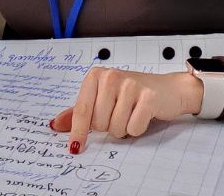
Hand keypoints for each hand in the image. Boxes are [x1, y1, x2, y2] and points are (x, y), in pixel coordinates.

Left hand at [50, 68, 203, 153]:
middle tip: (119, 113)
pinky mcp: (148, 97)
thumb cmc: (132, 94)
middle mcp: (111, 76)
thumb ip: (78, 112)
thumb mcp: (102, 98)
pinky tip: (143, 115)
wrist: (168, 89)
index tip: (75, 147)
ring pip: (116, 128)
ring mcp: (130, 85)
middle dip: (108, 126)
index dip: (78, 131)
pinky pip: (133, 128)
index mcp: (96, 76)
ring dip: (123, 128)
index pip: (82, 110)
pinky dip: (137, 128)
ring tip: (131, 113)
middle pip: (99, 123)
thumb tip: (55, 125)